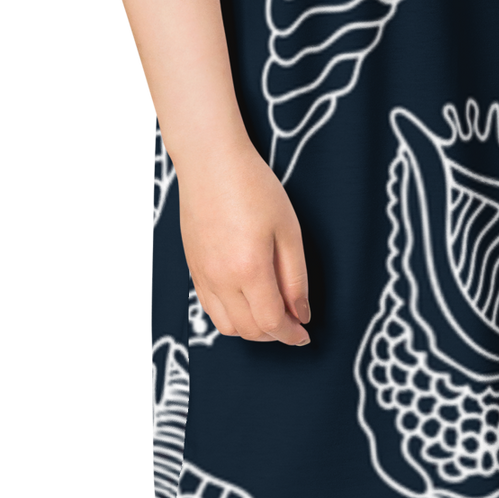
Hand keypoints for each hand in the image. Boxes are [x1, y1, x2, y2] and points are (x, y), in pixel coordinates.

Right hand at [176, 140, 312, 344]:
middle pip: (249, 330)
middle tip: (293, 323)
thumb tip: (302, 313)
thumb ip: (296, 277)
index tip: (305, 335)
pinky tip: (245, 301)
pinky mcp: (193, 269)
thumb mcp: (288, 229)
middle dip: (274, 334)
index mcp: (250, 269)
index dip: (292, 334)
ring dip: (251, 329)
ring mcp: (203, 276)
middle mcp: (221, 280)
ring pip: (226, 326)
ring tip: (270, 314)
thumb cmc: (254, 187)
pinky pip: (209, 308)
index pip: (272, 322)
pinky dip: (229, 316)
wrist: (211, 162)